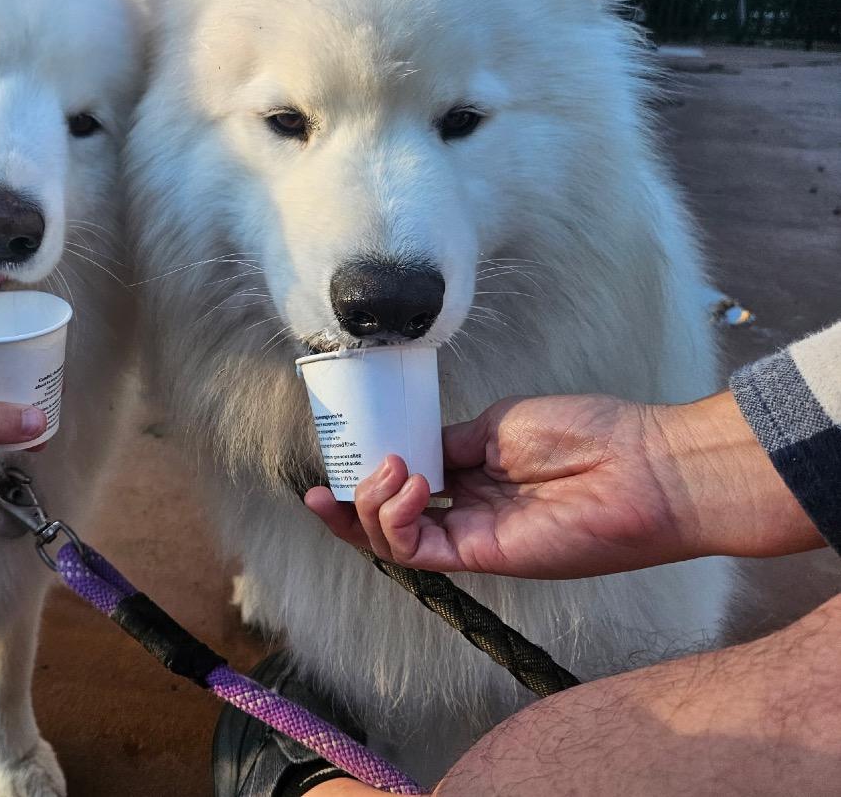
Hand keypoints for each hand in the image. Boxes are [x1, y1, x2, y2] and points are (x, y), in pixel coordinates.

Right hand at [305, 391, 823, 577]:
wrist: (642, 464)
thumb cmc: (587, 433)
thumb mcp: (501, 423)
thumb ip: (452, 442)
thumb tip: (412, 447)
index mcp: (473, 474)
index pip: (404, 484)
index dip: (367, 475)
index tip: (338, 455)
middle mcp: (467, 510)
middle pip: (389, 520)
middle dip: (352, 502)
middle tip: (341, 475)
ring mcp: (474, 537)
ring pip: (395, 543)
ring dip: (372, 507)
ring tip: (391, 471)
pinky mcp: (486, 557)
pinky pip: (422, 553)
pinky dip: (399, 523)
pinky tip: (409, 485)